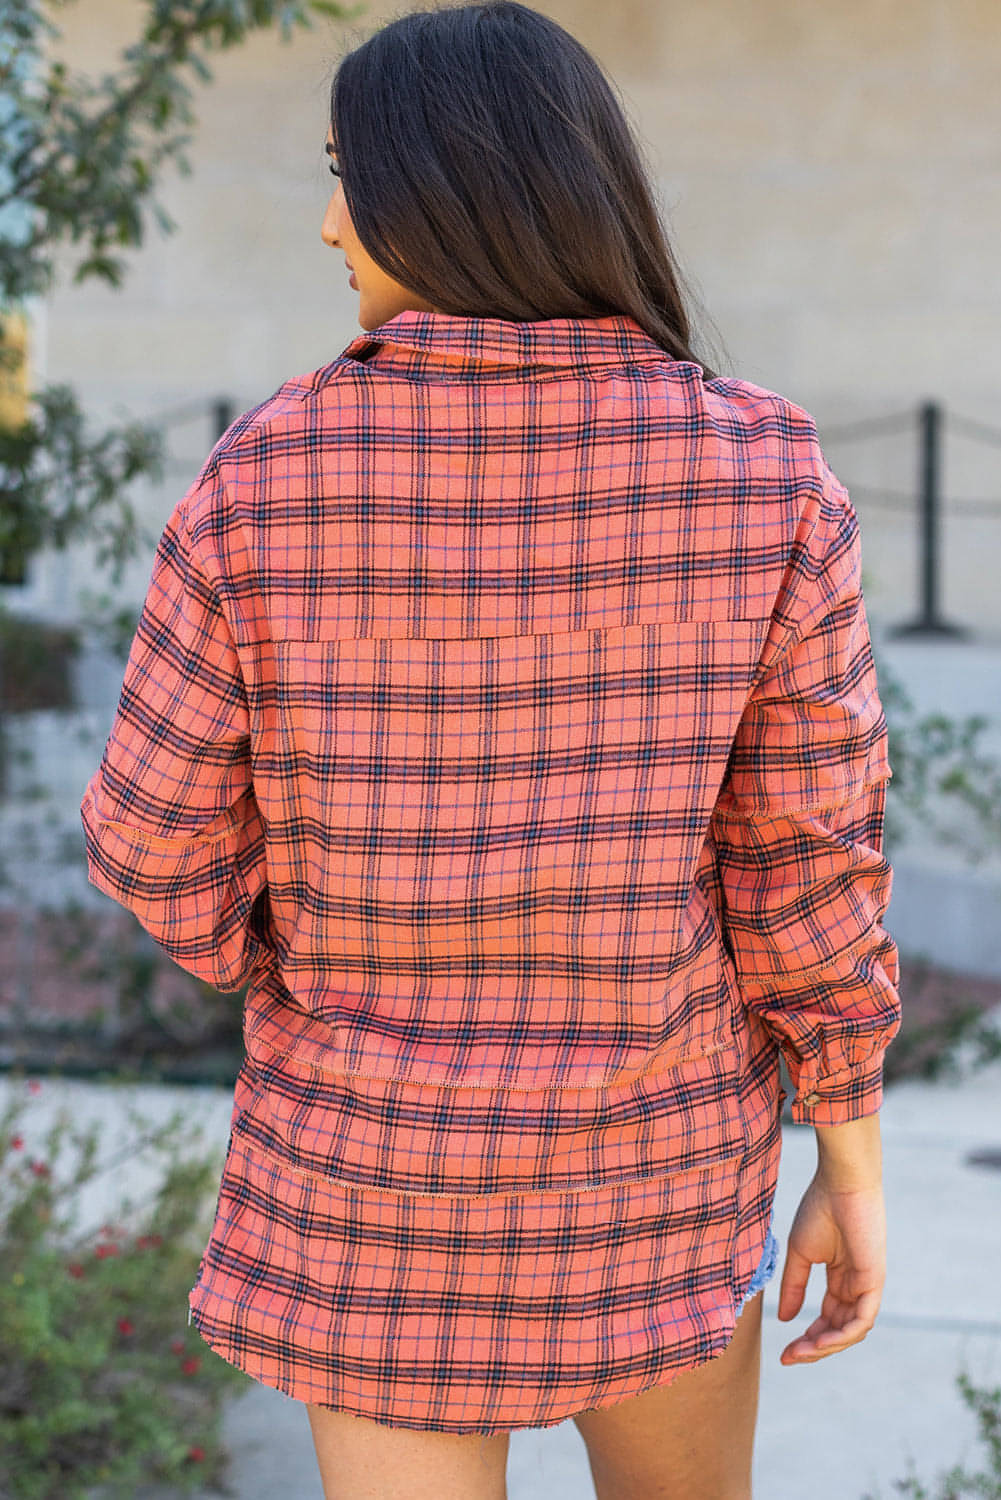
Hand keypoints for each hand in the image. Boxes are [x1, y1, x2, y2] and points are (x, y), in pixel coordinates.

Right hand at [776, 1171, 885, 1363]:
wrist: (840, 1183)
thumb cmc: (819, 1209)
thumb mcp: (800, 1253)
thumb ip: (794, 1286)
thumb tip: (784, 1319)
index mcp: (839, 1279)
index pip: (826, 1319)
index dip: (806, 1338)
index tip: (783, 1352)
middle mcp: (855, 1287)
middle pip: (838, 1331)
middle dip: (813, 1348)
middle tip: (789, 1357)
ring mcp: (866, 1286)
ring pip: (850, 1332)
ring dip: (826, 1347)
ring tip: (801, 1352)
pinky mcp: (874, 1282)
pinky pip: (862, 1321)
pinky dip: (842, 1336)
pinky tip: (819, 1341)